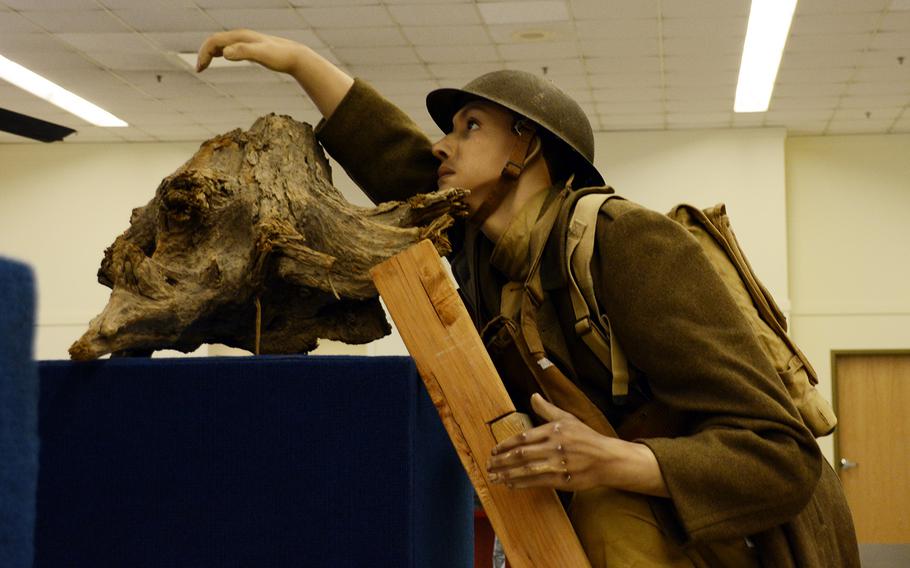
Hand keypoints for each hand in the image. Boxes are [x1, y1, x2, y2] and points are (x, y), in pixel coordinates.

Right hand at [197, 29, 303, 73]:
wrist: (294, 56)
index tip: (200, 69)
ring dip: (209, 53)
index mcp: (239, 37)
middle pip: (215, 41)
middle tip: (199, 70)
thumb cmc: (279, 57)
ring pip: (221, 44)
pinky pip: (230, 46)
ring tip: (203, 67)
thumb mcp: (262, 55)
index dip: (204, 53)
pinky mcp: (249, 46)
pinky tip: (220, 58)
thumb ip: (243, 52)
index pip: (214, 41)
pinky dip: (220, 52)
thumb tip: (224, 53)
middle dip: (204, 54)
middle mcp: (240, 36)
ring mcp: (245, 41)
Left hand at [486, 393, 611, 490]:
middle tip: (488, 465)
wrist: (606, 459)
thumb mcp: (568, 419)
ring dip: (507, 474)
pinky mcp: (561, 480)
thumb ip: (547, 409)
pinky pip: (537, 482)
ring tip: (494, 477)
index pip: (523, 437)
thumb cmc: (586, 437)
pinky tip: (510, 484)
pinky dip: (521, 483)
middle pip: (521, 455)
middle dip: (502, 461)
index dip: (505, 445)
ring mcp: (557, 464)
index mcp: (553, 431)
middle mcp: (553, 447)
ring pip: (526, 470)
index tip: (494, 450)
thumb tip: (532, 396)